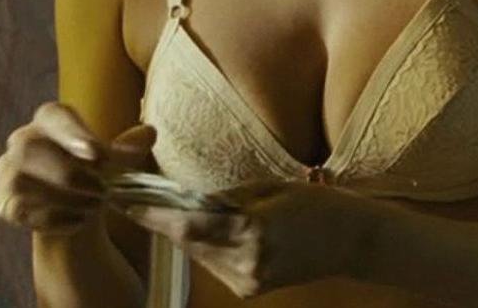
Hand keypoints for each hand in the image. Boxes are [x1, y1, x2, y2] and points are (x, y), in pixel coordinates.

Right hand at [0, 101, 156, 234]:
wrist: (75, 208)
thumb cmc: (94, 174)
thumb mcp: (114, 162)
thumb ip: (128, 148)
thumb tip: (148, 133)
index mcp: (49, 122)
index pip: (52, 114)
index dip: (72, 132)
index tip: (97, 155)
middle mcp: (21, 141)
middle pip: (32, 148)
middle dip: (70, 173)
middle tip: (103, 191)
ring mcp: (7, 172)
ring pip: (24, 182)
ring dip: (64, 198)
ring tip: (95, 207)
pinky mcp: (3, 202)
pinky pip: (21, 209)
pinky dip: (53, 218)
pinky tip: (77, 221)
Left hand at [121, 180, 376, 298]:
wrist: (352, 242)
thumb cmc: (317, 206)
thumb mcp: (271, 188)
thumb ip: (226, 197)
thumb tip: (188, 198)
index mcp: (253, 231)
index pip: (188, 225)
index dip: (152, 215)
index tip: (125, 199)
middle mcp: (247, 262)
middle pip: (188, 242)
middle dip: (162, 220)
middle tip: (135, 196)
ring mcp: (248, 281)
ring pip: (198, 254)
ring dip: (182, 233)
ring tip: (161, 209)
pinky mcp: (250, 289)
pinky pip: (215, 264)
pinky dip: (205, 246)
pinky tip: (202, 228)